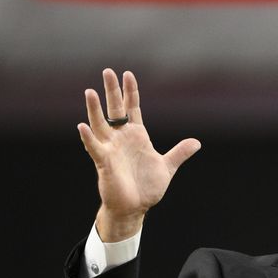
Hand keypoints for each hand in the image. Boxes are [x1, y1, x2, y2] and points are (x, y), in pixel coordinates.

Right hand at [78, 68, 200, 241]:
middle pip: (115, 110)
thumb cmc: (147, 187)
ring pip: (100, 125)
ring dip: (95, 109)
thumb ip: (180, 153)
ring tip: (90, 92)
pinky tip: (81, 126)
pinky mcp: (104, 163)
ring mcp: (111, 149)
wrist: (136, 207)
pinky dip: (88, 138)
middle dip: (112, 92)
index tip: (128, 74)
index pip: (132, 109)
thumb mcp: (167, 166)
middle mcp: (121, 139)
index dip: (130, 92)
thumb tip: (196, 142)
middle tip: (107, 71)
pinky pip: (94, 148)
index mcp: (136, 137)